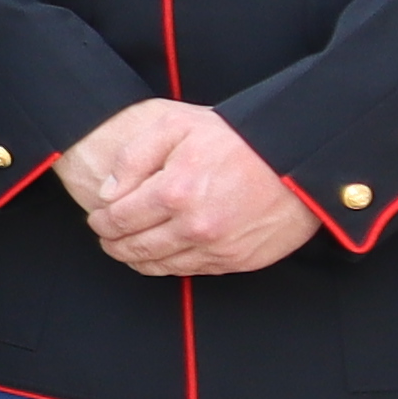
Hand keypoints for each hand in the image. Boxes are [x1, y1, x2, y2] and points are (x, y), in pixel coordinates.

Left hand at [71, 100, 321, 274]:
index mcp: (174, 192)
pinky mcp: (240, 260)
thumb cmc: (239, 138)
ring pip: (162, 266)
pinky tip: (165, 255)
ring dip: (138, 260)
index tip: (97, 219)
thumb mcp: (176, 126)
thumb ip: (133, 158)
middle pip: (136, 248)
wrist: (300, 159)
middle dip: (114, 245)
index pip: (118, 220)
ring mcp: (219, 248)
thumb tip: (109, 193)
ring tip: (129, 250)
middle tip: (107, 238)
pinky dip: (172, 266)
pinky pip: (194, 271)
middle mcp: (194, 226)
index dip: (101, 222)